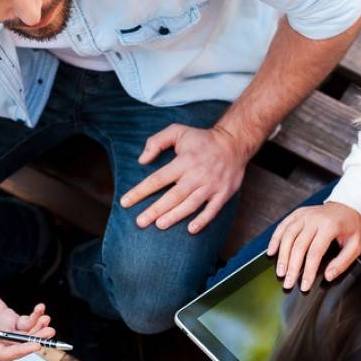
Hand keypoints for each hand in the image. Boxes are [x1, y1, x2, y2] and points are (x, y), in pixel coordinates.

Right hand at [0, 273, 54, 360]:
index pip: (3, 352)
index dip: (20, 351)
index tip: (35, 345)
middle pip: (18, 345)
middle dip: (35, 340)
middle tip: (48, 332)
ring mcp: (1, 327)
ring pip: (25, 335)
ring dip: (38, 329)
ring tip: (46, 318)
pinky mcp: (6, 317)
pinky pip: (25, 322)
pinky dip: (34, 317)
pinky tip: (40, 309)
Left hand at [120, 124, 247, 233]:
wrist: (234, 142)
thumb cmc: (202, 139)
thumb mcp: (178, 131)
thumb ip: (156, 142)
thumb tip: (142, 160)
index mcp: (184, 161)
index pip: (157, 179)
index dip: (140, 191)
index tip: (125, 202)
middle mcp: (197, 175)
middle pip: (173, 196)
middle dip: (155, 210)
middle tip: (140, 222)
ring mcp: (211, 185)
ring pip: (190, 204)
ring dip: (175, 216)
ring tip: (159, 225)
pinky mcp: (223, 193)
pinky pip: (213, 210)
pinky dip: (203, 220)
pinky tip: (191, 229)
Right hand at [268, 202, 360, 291]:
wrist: (348, 204)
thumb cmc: (352, 226)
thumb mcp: (356, 245)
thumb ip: (343, 262)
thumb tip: (328, 276)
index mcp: (330, 226)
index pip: (315, 252)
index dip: (308, 271)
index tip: (304, 285)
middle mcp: (314, 219)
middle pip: (298, 246)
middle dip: (292, 267)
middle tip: (288, 283)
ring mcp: (304, 215)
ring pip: (287, 236)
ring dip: (282, 256)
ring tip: (280, 272)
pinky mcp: (297, 213)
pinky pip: (282, 226)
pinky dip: (275, 239)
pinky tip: (271, 252)